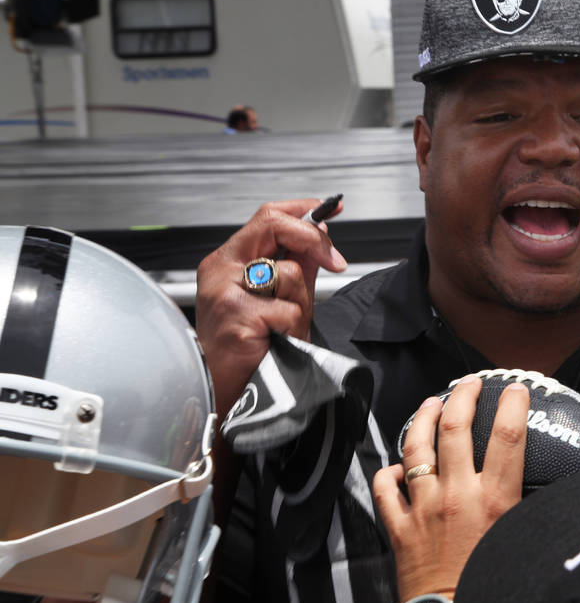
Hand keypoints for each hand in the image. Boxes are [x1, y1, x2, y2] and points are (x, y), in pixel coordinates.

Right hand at [195, 198, 345, 415]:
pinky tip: (275, 340)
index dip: (303, 210)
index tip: (332, 210)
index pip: (267, 216)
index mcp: (229, 260)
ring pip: (287, 271)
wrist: (233, 392)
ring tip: (285, 325)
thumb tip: (321, 231)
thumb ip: (298, 262)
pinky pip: (286, 308)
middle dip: (312, 239)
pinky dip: (292, 326)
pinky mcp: (235, 315)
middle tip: (334, 261)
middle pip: (273, 224)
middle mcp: (220, 269)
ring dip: (300, 300)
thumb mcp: (280, 296)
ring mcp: (224, 291)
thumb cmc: (252, 348)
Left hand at [373, 376, 529, 602]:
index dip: (512, 404)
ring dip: (424, 418)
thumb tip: (530, 483)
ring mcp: (424, 507)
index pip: (507, 435)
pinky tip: (397, 465)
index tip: (515, 389)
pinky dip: (390, 472)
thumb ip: (522, 507)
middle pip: (456, 427)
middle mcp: (457, 495)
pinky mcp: (400, 526)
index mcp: (495, 499)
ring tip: (431, 402)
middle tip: (469, 384)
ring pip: (416, 447)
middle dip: (463, 395)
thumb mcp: (521, 538)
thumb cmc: (494, 583)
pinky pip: (386, 488)